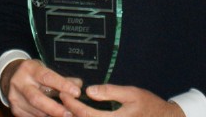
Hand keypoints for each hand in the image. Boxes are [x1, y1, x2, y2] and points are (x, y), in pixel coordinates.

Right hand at [0, 59, 82, 116]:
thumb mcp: (45, 70)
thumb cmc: (32, 73)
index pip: (47, 77)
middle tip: (68, 113)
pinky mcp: (15, 109)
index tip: (76, 93)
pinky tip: (52, 116)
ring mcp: (15, 97)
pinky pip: (30, 116)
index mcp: (29, 69)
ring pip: (34, 110)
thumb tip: (78, 85)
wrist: (10, 76)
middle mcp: (19, 83)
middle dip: (54, 108)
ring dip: (50, 115)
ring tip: (64, 115)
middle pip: (37, 98)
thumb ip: (62, 79)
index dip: (63, 85)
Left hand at [60, 84, 185, 116]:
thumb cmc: (149, 106)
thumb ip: (110, 92)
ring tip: (62, 110)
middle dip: (67, 114)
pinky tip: (77, 115)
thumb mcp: (132, 94)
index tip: (63, 93)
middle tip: (57, 102)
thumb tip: (89, 91)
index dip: (71, 104)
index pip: (84, 114)